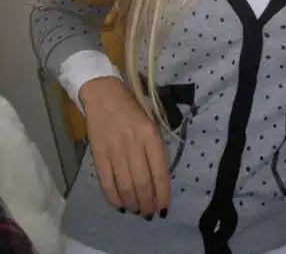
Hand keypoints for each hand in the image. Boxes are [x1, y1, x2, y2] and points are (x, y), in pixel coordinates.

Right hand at [80, 76, 170, 217]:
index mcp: (150, 134)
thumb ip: (155, 147)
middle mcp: (134, 144)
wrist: (103, 95)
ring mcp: (114, 150)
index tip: (164, 208)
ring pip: (125, 185)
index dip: (162, 193)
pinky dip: (114, 198)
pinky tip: (120, 205)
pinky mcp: (98, 154)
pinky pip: (107, 182)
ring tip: (137, 210)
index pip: (159, 171)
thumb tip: (158, 178)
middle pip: (142, 182)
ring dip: (133, 203)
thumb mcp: (150, 122)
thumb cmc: (132, 108)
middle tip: (149, 213)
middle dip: (147, 203)